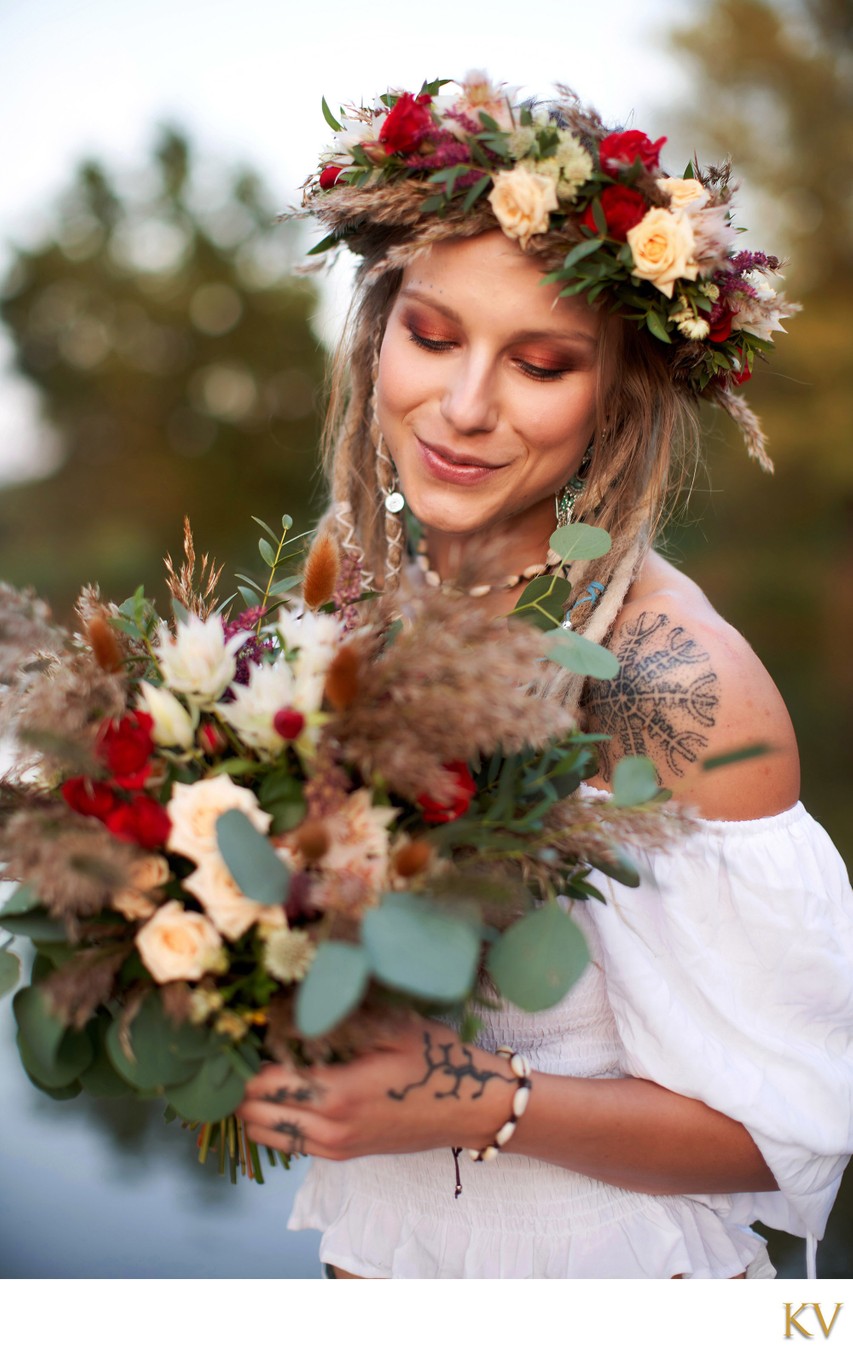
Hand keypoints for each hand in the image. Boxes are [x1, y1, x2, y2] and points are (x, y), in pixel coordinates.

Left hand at [236, 1018, 516, 1161]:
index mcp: (338, 1093)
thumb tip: (295, 1001)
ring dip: (253, 1105)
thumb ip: (344, 1017)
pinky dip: (273, 1122)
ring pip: (264, 1134)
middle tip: (240, 1050)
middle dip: (240, 1083)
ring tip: (257, 1070)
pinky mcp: (343, 1155)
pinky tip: (282, 1093)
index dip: (244, 1059)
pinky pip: (288, 1145)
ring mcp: (335, 1146)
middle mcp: (330, 1127)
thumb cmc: (437, 1061)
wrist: (472, 1108)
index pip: (263, 1083)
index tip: (239, 1033)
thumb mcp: (396, 1026)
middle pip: (253, 1113)